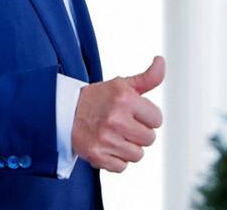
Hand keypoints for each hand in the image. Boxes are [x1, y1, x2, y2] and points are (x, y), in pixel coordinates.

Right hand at [71, 56, 164, 172]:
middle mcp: (116, 118)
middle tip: (122, 125)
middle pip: (149, 139)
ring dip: (128, 147)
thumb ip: (148, 77)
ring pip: (137, 155)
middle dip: (139, 133)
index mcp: (125, 99)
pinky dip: (115, 159)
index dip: (147, 117)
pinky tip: (107, 146)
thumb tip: (161, 61)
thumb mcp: (122, 85)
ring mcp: (106, 138)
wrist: (65, 112)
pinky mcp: (97, 155)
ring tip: (114, 135)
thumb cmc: (97, 99)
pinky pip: (122, 167)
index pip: (157, 119)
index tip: (133, 114)